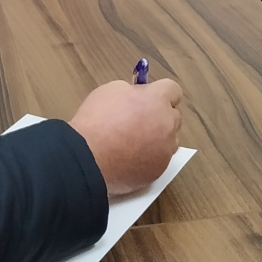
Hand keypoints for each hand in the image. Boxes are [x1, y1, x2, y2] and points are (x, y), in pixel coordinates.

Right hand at [69, 78, 182, 197]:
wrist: (87, 158)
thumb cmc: (96, 121)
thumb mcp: (109, 91)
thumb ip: (130, 91)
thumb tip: (137, 97)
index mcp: (157, 100)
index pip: (173, 90)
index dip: (160, 92)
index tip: (149, 97)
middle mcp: (167, 124)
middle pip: (174, 116)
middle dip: (160, 116)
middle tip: (139, 120)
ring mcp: (165, 150)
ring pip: (170, 141)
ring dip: (159, 139)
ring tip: (135, 143)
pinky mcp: (158, 171)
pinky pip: (160, 161)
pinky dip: (149, 159)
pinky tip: (130, 159)